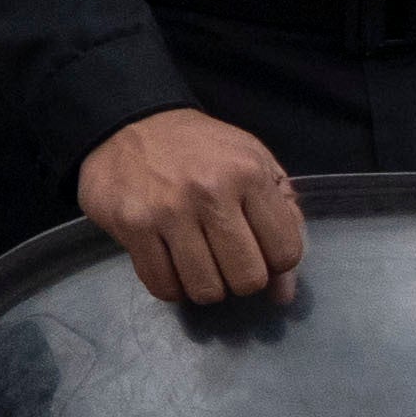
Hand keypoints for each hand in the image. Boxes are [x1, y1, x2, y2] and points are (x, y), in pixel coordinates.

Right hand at [75, 105, 307, 309]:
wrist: (130, 122)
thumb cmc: (202, 150)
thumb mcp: (256, 165)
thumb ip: (283, 223)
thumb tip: (282, 294)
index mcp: (249, 174)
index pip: (285, 253)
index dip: (275, 261)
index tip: (257, 247)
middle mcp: (210, 191)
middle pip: (247, 279)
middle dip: (240, 279)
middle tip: (226, 259)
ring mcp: (168, 210)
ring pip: (206, 290)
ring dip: (205, 286)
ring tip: (198, 263)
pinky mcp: (132, 225)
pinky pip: (162, 286)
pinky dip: (171, 286)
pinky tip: (171, 265)